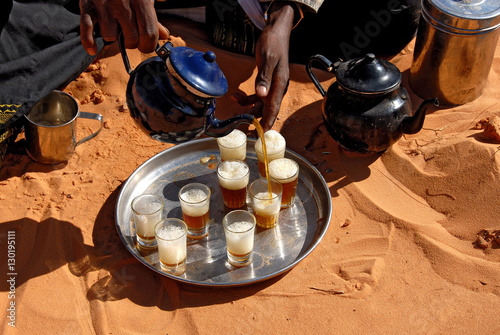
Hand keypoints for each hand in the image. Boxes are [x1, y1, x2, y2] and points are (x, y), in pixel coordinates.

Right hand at [79, 0, 169, 54]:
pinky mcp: (87, 5)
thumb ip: (153, 18)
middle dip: (132, 43)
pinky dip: (88, 42)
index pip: (149, 35)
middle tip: (130, 36)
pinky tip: (93, 49)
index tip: (145, 45)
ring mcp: (104, 5)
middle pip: (131, 40)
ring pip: (110, 37)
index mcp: (141, 2)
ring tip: (114, 26)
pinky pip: (87, 29)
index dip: (148, 45)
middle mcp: (123, 4)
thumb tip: (165, 35)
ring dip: (112, 36)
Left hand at [235, 2, 294, 130]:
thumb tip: (261, 95)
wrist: (276, 33)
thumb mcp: (267, 59)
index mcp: (280, 85)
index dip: (268, 122)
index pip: (274, 108)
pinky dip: (247, 98)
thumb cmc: (273, 44)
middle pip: (267, 109)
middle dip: (256, 119)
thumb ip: (264, 78)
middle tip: (243, 128)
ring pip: (260, 103)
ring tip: (234, 101)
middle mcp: (277, 88)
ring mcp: (272, 86)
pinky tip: (236, 95)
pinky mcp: (266, 82)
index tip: (262, 133)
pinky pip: (257, 96)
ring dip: (247, 106)